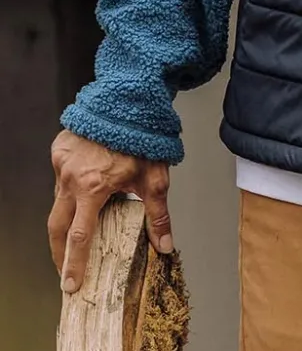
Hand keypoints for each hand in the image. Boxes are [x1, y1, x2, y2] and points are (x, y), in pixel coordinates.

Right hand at [48, 130, 172, 294]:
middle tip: (65, 269)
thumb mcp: (155, 176)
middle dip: (59, 251)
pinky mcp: (59, 150)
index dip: (74, 264)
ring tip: (75, 234)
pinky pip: (60, 178)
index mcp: (93, 187)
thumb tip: (165, 245)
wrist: (129, 95)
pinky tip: (82, 193)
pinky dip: (68, 190)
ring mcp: (62, 163)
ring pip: (58, 200)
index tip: (70, 284)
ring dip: (65, 218)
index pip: (79, 237)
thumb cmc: (143, 134)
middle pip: (57, 225)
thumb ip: (158, 213)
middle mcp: (71, 177)